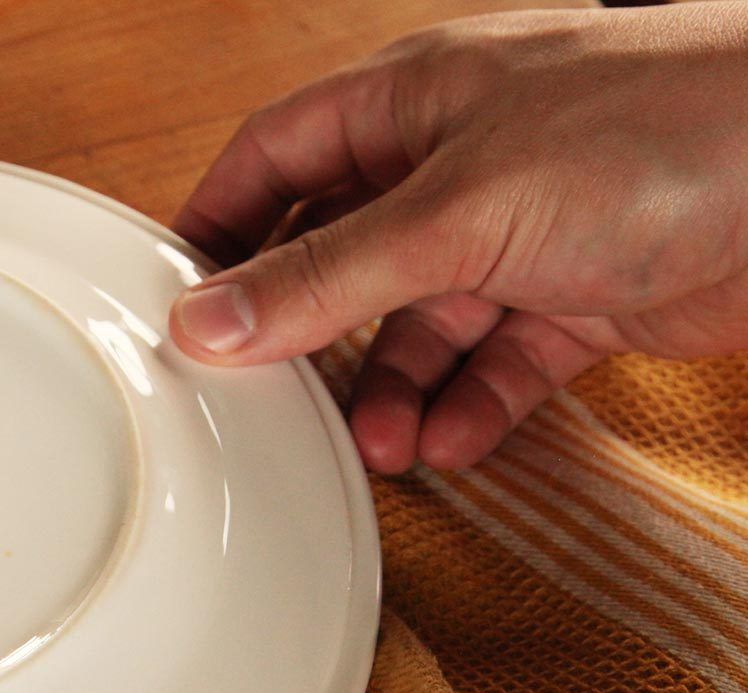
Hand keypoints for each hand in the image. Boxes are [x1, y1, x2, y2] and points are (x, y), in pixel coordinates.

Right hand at [169, 3, 747, 471]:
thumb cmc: (660, 127)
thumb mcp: (458, 209)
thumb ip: (326, 276)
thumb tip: (209, 322)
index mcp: (411, 102)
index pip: (276, 158)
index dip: (220, 225)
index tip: (177, 302)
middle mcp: (456, 165)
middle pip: (342, 257)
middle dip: (312, 336)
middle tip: (275, 401)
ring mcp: (518, 233)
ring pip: (418, 324)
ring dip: (394, 390)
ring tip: (382, 446)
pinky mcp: (577, 298)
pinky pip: (495, 364)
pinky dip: (469, 406)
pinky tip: (452, 441)